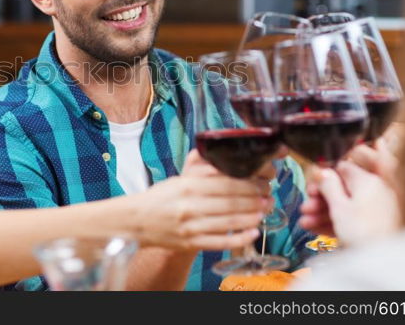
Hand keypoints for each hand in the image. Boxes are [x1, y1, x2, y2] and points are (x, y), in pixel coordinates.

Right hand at [133, 149, 271, 251]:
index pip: (227, 183)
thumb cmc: (159, 198)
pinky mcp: (191, 243)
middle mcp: (190, 206)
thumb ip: (201, 172)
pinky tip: (254, 232)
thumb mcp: (179, 179)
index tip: (263, 182)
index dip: (250, 183)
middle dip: (256, 199)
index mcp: (188, 186)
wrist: (136, 222)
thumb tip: (227, 162)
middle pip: (233, 202)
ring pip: (231, 222)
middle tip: (269, 196)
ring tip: (265, 211)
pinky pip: (222, 242)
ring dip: (253, 216)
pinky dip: (241, 238)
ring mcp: (192, 227)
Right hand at [300, 136, 400, 234]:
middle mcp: (374, 192)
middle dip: (320, 199)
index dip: (324, 178)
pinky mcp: (374, 227)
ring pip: (344, 206)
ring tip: (306, 222)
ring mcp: (375, 210)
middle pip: (341, 190)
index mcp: (367, 181)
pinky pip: (350, 219)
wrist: (382, 260)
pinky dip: (333, 223)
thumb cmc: (364, 232)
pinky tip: (316, 229)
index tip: (311, 188)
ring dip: (322, 213)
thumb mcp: (338, 206)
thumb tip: (323, 171)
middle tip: (306, 207)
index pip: (342, 169)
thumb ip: (329, 186)